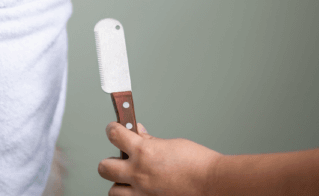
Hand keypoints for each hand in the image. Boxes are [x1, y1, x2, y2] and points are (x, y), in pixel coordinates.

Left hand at [99, 122, 221, 195]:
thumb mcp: (171, 144)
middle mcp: (138, 173)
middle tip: (120, 160)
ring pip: (113, 190)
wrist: (215, 184)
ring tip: (130, 180)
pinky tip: (142, 191)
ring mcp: (142, 193)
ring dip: (119, 184)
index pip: (114, 135)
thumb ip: (150, 141)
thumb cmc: (199, 163)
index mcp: (143, 152)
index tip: (113, 129)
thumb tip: (138, 133)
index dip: (112, 129)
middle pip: (104, 167)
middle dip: (110, 161)